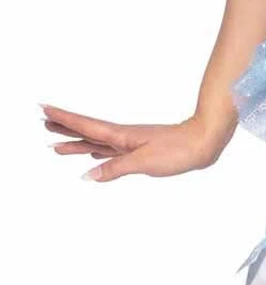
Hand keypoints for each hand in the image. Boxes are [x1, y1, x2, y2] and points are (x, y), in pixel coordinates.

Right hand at [40, 104, 230, 180]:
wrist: (204, 143)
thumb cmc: (178, 150)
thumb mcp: (144, 161)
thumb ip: (114, 168)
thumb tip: (87, 175)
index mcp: (121, 136)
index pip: (86, 126)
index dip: (65, 119)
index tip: (44, 109)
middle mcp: (123, 137)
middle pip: (87, 131)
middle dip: (65, 127)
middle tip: (43, 121)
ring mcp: (131, 143)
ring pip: (96, 141)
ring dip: (76, 141)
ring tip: (56, 144)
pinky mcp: (140, 151)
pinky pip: (109, 151)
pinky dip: (95, 151)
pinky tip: (90, 154)